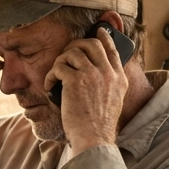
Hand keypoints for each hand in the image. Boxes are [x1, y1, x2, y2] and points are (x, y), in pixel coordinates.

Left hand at [44, 27, 127, 154]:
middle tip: (65, 54)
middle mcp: (108, 73)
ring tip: (55, 76)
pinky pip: (59, 67)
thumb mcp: (113, 101)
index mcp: (119, 78)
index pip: (112, 50)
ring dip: (60, 62)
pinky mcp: (75, 81)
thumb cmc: (98, 126)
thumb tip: (96, 73)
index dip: (104, 37)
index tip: (97, 30)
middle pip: (91, 44)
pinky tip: (49, 86)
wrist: (94, 138)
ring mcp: (92, 75)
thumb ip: (108, 84)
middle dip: (75, 45)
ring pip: (72, 53)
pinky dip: (50, 76)